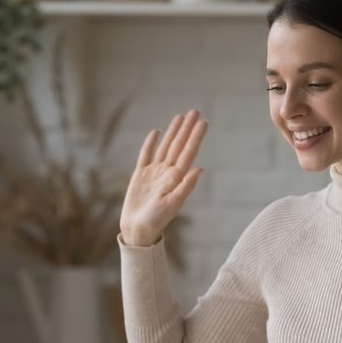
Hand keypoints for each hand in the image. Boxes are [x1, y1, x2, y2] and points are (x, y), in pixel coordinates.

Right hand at [119, 109, 207, 246]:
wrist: (138, 231)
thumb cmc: (156, 221)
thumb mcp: (172, 205)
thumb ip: (186, 187)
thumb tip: (200, 169)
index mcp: (176, 178)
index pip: (188, 152)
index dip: (195, 137)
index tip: (203, 122)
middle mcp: (167, 172)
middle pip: (179, 145)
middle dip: (187, 128)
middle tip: (195, 111)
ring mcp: (154, 173)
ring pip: (165, 147)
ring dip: (173, 132)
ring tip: (180, 117)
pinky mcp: (140, 175)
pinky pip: (146, 155)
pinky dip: (151, 143)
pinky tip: (157, 132)